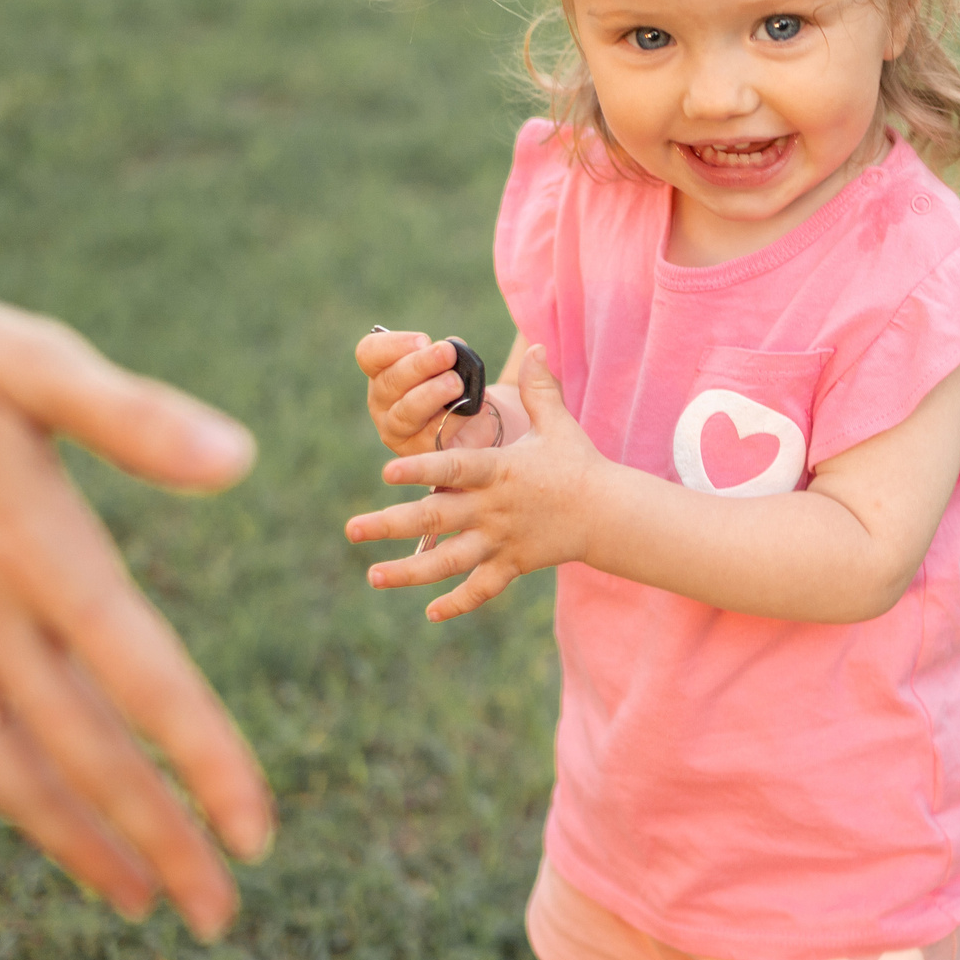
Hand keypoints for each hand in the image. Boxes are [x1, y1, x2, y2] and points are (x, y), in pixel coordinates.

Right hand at [0, 275, 276, 938]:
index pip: (144, 680)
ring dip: (84, 844)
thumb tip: (241, 461)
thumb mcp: (30, 358)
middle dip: (161, 842)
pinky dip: (9, 798)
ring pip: (16, 773)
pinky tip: (43, 820)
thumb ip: (135, 417)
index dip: (203, 762)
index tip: (257, 832)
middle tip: (223, 915)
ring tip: (145, 902)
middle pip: (89, 757)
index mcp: (40, 551)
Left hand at [345, 346, 600, 621]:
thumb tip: (537, 346)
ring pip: (450, 561)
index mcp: (499, 471)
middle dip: (390, 525)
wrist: (608, 513)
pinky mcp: (512, 565)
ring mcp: (501, 541)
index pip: (455, 470)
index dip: (421, 471)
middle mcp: (494, 509)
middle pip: (437, 519)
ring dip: (409, 572)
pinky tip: (430, 614)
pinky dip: (458, 603)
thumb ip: (539, 389)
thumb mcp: (558, 424)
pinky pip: (482, 589)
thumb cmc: (577, 464)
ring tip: (373, 576)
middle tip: (351, 530)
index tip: (385, 471)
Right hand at [357, 328, 490, 455]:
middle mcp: (382, 402)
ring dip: (431, 394)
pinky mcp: (418, 454)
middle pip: (390, 381)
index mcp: (382, 372)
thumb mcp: (453, 363)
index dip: (393, 345)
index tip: (423, 340)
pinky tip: (468, 408)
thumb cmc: (459, 384)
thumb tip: (454, 348)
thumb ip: (448, 353)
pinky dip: (452, 420)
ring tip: (456, 383)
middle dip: (420, 365)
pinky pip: (431, 436)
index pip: (369, 354)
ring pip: (406, 411)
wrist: (481, 421)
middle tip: (447, 353)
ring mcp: (396, 431)